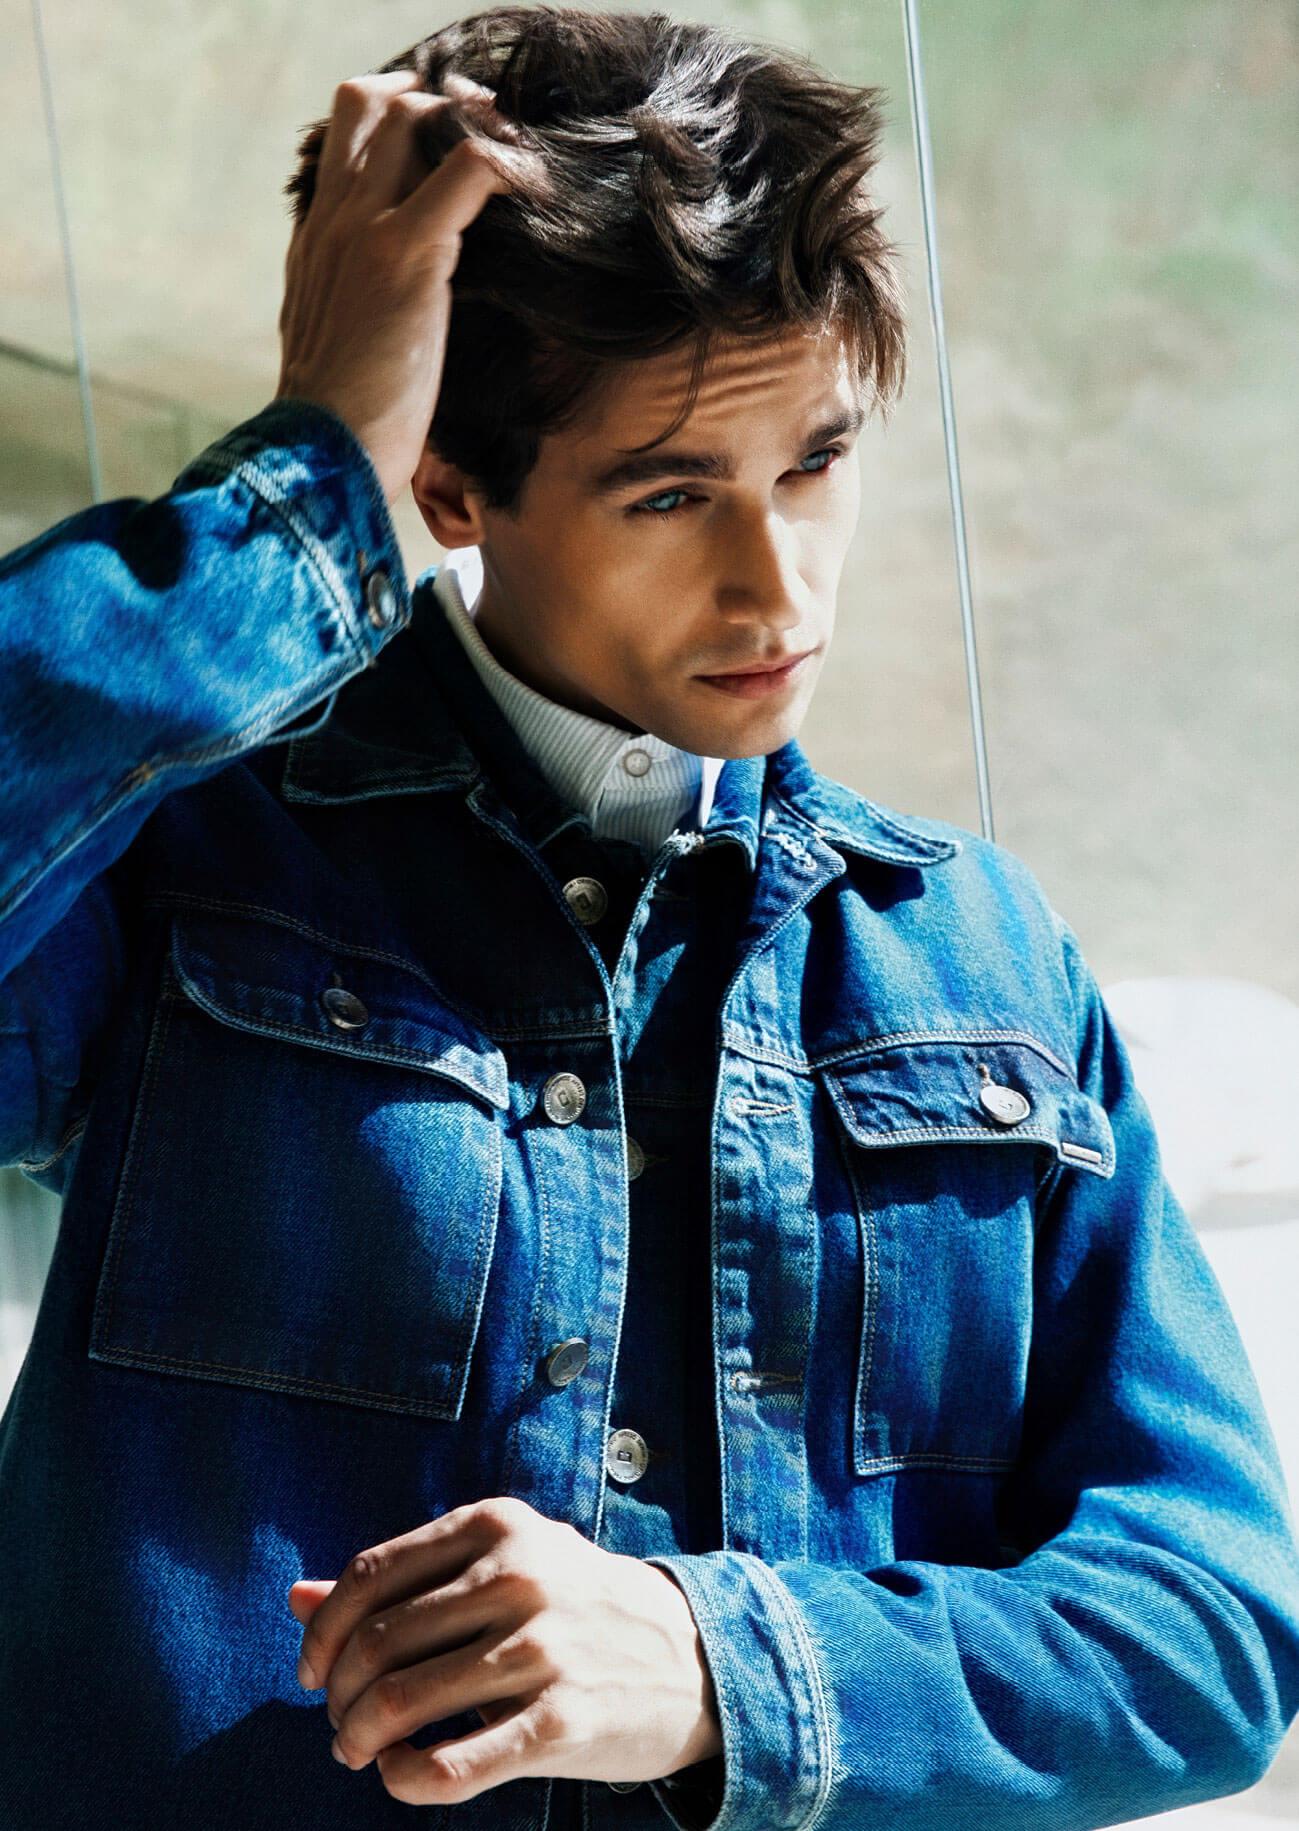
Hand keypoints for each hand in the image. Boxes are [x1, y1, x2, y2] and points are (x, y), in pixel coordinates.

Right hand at [274, 68, 547, 508]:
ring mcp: (365, 228)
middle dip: (432, 100)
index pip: (346, 138)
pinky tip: (540, 188)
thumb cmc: (339, 427)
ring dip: (475, 122)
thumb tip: (402, 319)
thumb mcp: (339, 352)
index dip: (399, 121)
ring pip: (415, 115)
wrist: (318, 457)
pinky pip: (470, 169)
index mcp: (314, 240)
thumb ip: (360, 311)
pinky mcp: (407, 252)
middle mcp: (331, 219)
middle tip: (486, 132)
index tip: (448, 143)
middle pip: (370, 100)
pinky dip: (511, 165)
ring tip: (520, 155)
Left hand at [286, 1496, 722, 1805]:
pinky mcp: (561, 1719)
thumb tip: (295, 1598)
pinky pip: (453, 1763)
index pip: (370, 1575)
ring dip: (359, 1739)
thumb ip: (402, 1578)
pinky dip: (405, 1778)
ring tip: (360, 1751)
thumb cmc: (575, 1605)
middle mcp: (516, 1576)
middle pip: (378, 1640)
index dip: (323, 1633)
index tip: (313, 1673)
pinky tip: (400, 1774)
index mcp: (494, 1525)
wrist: (691, 1655)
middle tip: (338, 1724)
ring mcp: (541, 1647)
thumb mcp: (500, 1562)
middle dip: (338, 1694)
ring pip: (403, 1701)